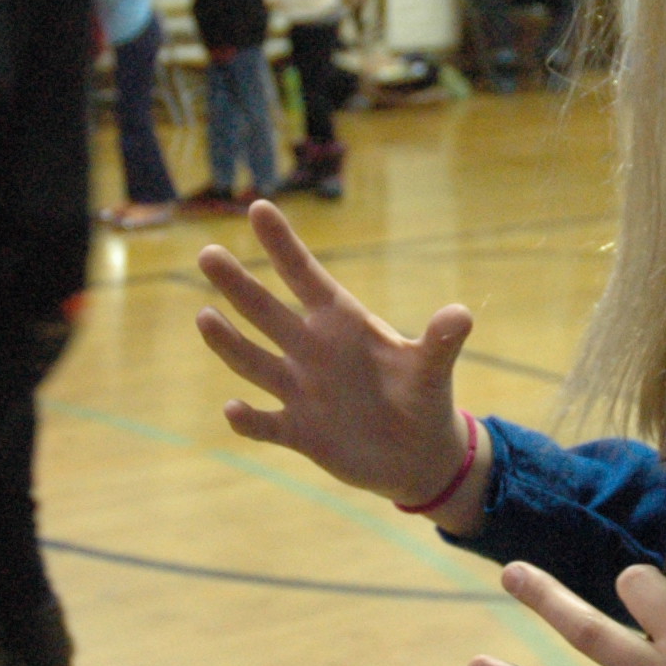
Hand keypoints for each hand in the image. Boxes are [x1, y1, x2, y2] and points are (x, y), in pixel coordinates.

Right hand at [195, 201, 481, 518]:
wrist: (416, 458)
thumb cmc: (423, 400)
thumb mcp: (432, 371)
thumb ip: (440, 343)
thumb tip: (461, 314)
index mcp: (343, 324)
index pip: (306, 277)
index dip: (283, 245)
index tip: (259, 207)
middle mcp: (312, 351)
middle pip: (267, 312)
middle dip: (238, 284)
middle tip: (208, 253)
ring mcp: (300, 391)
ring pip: (254, 361)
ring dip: (229, 343)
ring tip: (203, 316)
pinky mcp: (298, 431)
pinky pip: (265, 423)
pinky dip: (249, 420)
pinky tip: (233, 411)